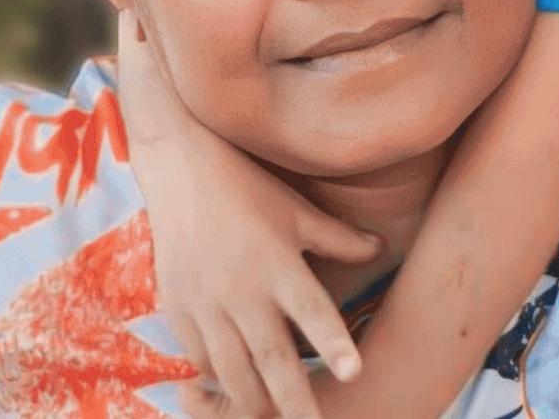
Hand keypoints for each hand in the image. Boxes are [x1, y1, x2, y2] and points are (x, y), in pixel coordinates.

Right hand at [118, 11, 378, 418]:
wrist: (180, 164)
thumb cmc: (246, 185)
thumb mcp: (296, 207)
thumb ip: (337, 236)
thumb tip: (380, 248)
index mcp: (277, 260)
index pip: (312, 310)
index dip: (334, 342)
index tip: (354, 371)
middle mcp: (242, 286)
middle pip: (272, 357)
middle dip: (294, 399)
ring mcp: (206, 299)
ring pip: (232, 368)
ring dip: (253, 399)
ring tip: (271, 416)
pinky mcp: (178, 304)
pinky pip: (198, 354)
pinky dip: (215, 376)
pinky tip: (230, 385)